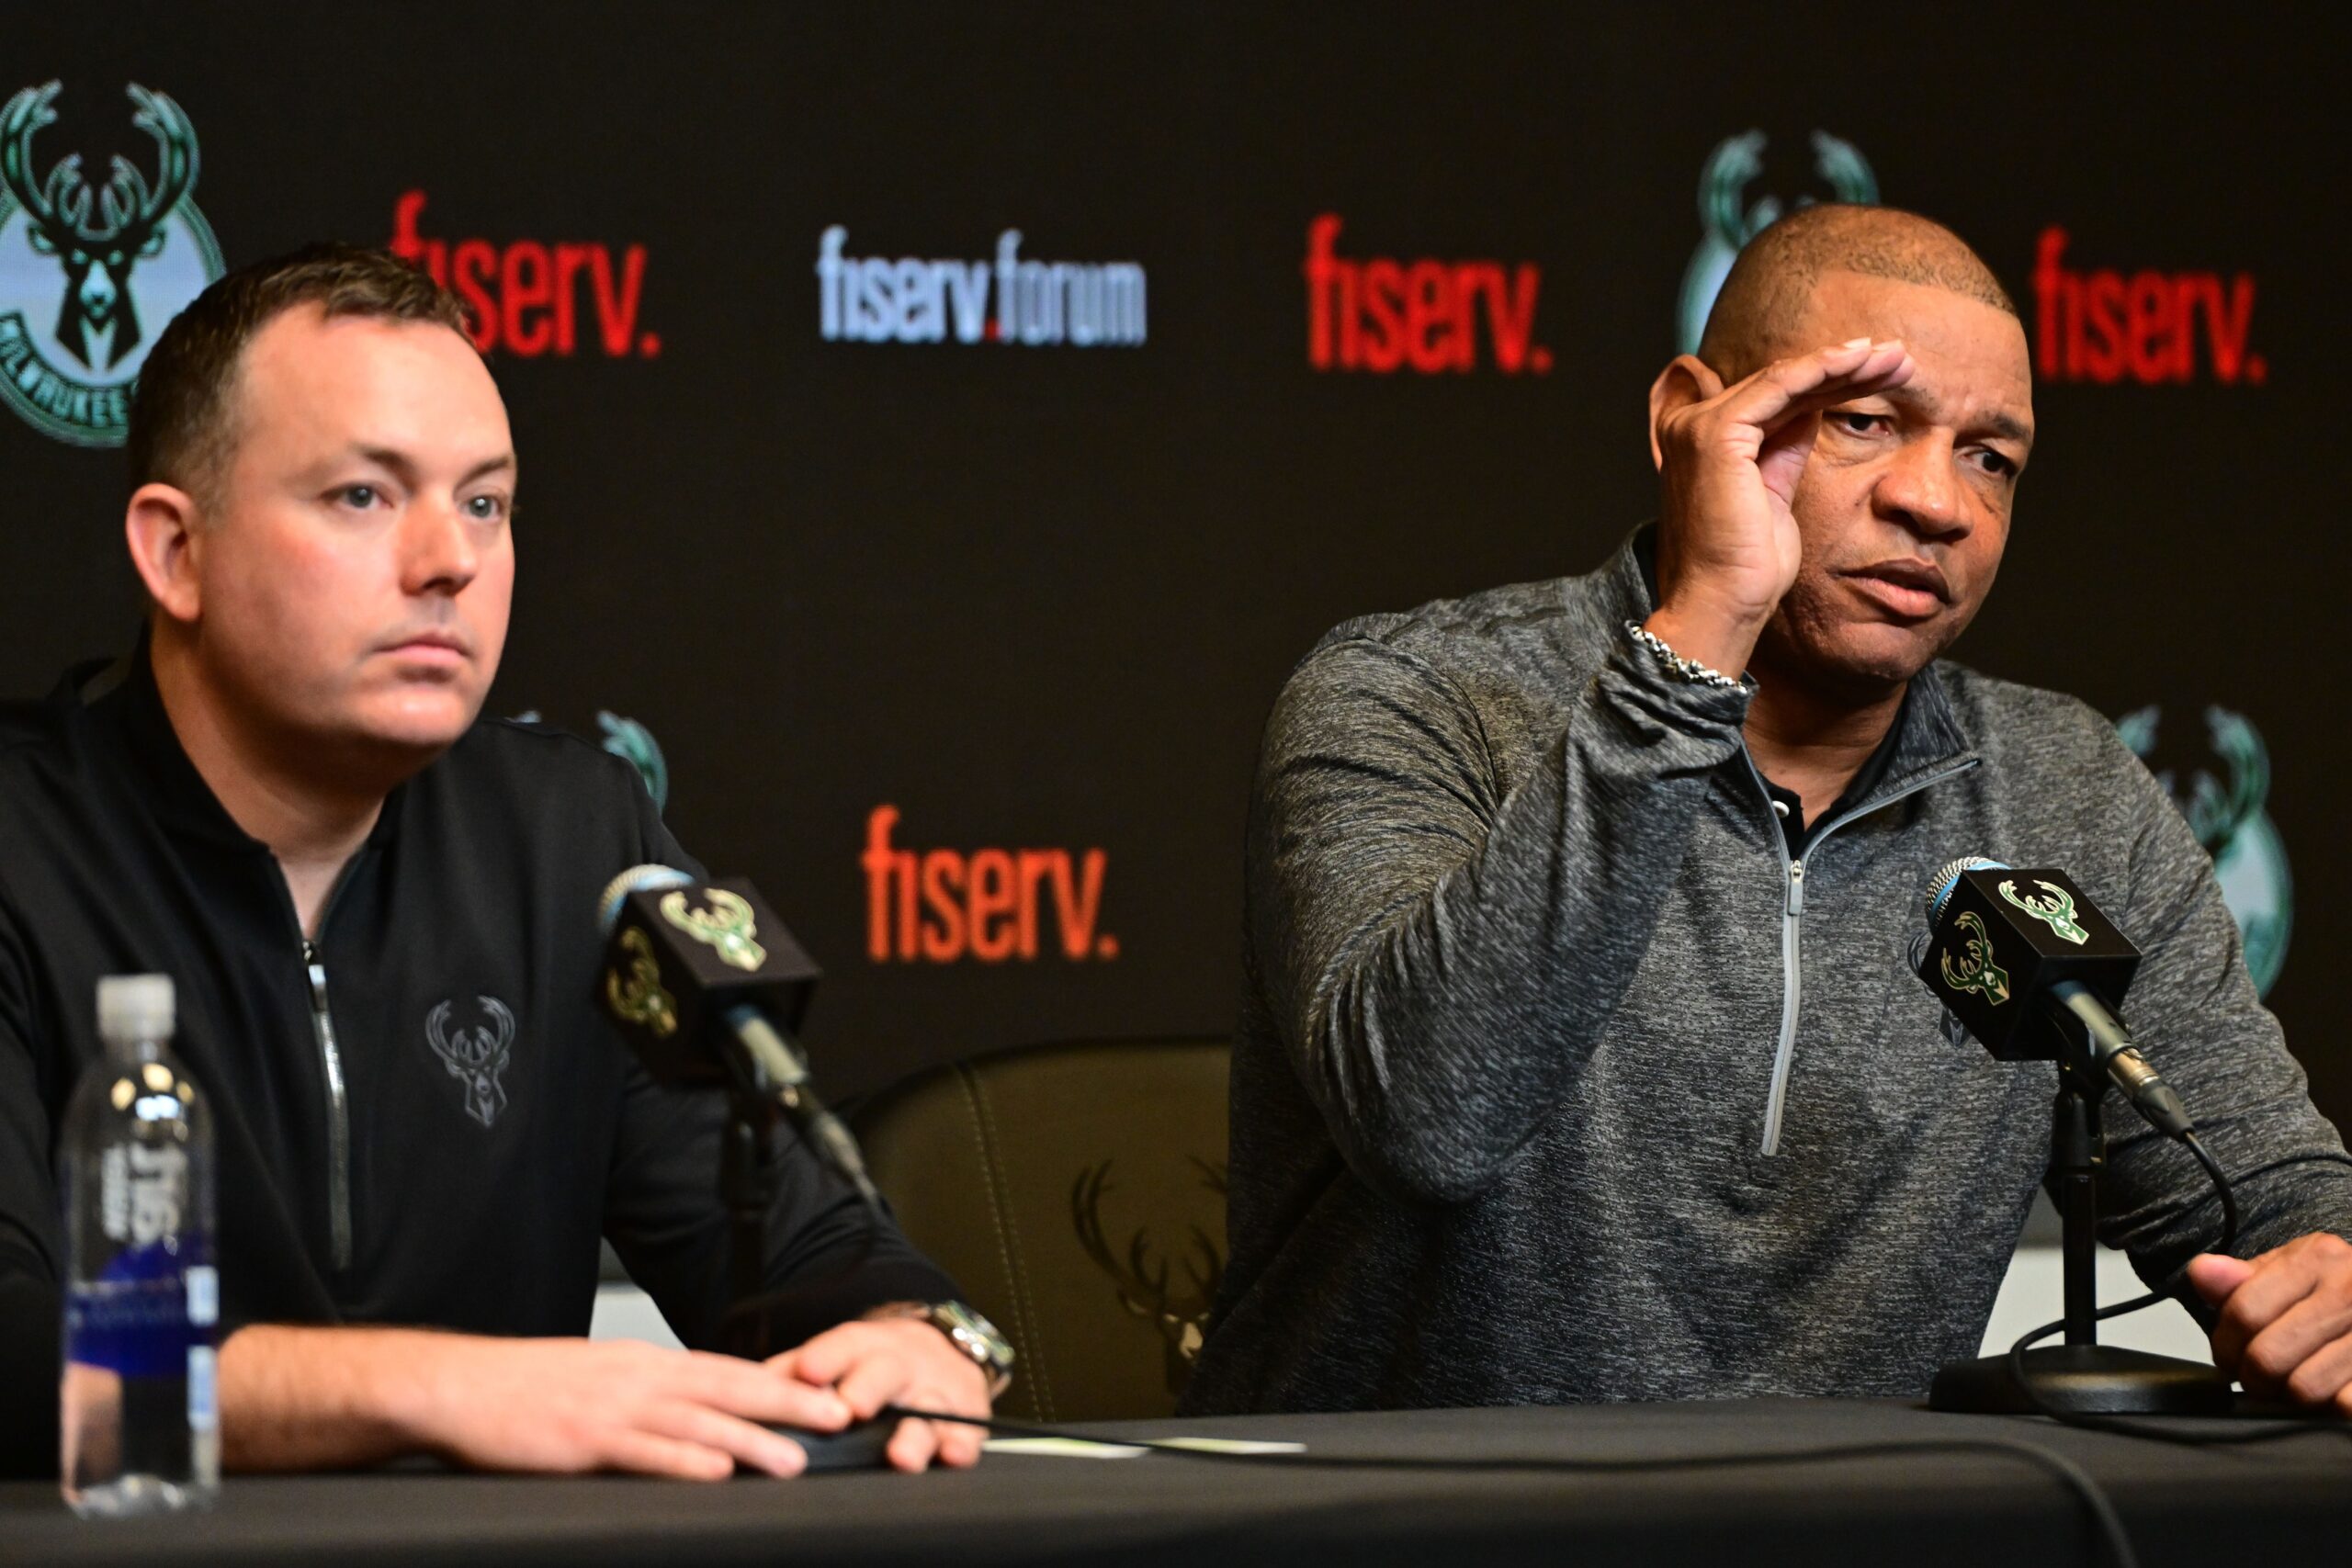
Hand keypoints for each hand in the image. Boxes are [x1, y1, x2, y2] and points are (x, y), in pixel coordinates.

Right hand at [402, 1335, 855, 1478]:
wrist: (460, 1386)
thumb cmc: (524, 1389)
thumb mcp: (598, 1379)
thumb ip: (645, 1397)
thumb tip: (691, 1418)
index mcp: (644, 1364)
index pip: (726, 1370)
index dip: (780, 1382)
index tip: (824, 1392)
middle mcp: (639, 1378)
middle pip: (729, 1387)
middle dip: (788, 1402)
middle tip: (838, 1415)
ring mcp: (613, 1407)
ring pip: (697, 1421)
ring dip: (750, 1440)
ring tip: (794, 1458)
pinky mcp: (583, 1439)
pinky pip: (644, 1450)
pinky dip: (683, 1461)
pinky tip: (716, 1472)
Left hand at [767, 1317, 991, 1471]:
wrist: (939, 1349)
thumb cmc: (871, 1365)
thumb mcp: (835, 1357)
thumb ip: (789, 1375)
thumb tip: (737, 1397)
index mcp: (862, 1348)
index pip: (841, 1346)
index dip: (825, 1357)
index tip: (809, 1372)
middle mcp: (900, 1366)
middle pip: (885, 1373)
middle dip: (869, 1388)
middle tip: (852, 1407)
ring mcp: (935, 1391)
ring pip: (927, 1410)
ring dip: (914, 1434)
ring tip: (900, 1455)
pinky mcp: (966, 1416)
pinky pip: (966, 1432)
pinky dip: (961, 1445)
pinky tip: (953, 1456)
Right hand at [1645, 336, 1913, 673]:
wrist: (1724, 601)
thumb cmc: (1750, 566)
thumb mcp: (1777, 493)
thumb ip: (1786, 447)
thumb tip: (1813, 409)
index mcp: (1707, 443)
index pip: (1778, 398)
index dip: (1831, 382)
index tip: (1882, 375)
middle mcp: (1692, 426)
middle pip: (1784, 384)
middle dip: (1846, 368)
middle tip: (1898, 358)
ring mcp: (1700, 426)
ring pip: (1786, 378)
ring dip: (1846, 363)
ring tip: (1895, 358)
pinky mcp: (1717, 432)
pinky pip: (1780, 386)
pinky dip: (1823, 369)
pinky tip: (1862, 362)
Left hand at [2188, 1233, 2351, 1411]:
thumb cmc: (2338, 1288)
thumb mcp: (2292, 1270)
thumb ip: (2242, 1278)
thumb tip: (2201, 1272)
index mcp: (2318, 1258)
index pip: (2244, 1311)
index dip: (2226, 1344)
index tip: (2228, 1357)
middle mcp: (2349, 1290)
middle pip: (2269, 1356)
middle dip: (2253, 1377)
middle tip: (2257, 1379)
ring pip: (2304, 1388)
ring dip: (2290, 1397)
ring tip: (2293, 1385)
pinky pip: (2345, 1405)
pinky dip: (2330, 1409)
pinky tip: (2329, 1393)